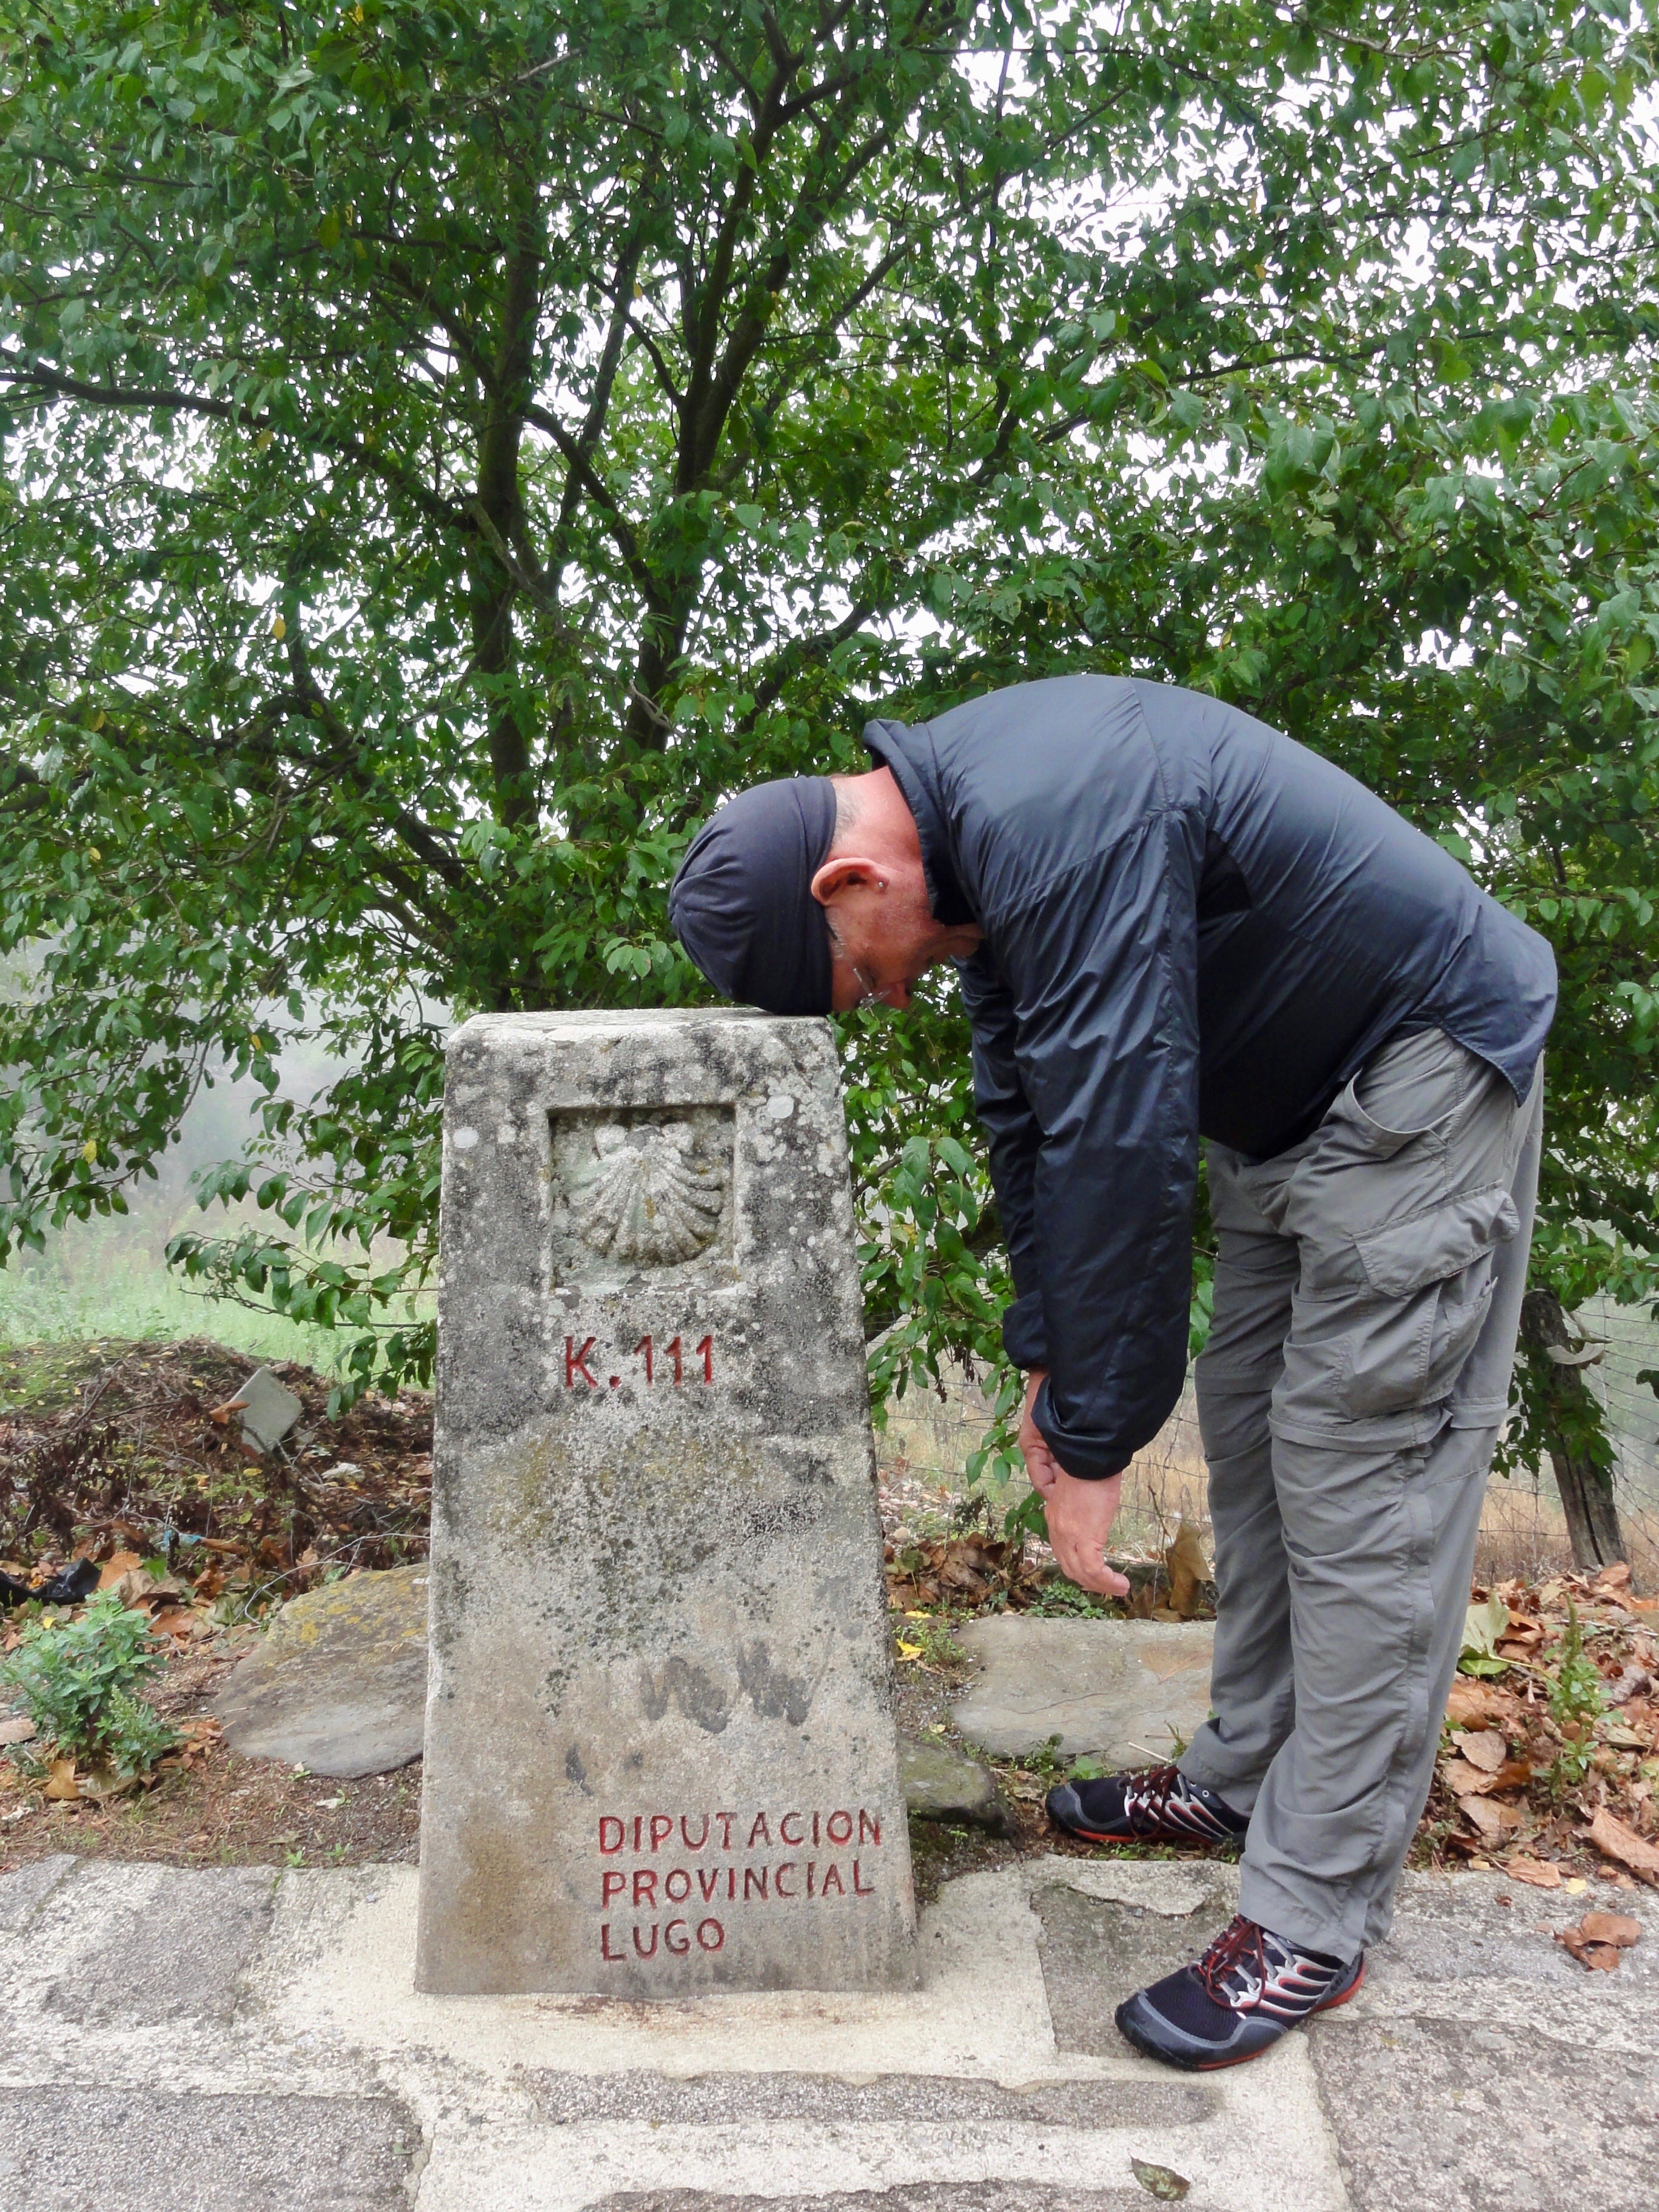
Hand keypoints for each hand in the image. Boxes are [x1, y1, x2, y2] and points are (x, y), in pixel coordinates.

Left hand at [1018, 1369, 1130, 1598]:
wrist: (1090, 1456)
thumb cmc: (1091, 1465)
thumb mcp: (1083, 1488)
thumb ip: (1083, 1505)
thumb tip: (1095, 1508)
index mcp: (1056, 1515)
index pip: (1061, 1549)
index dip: (1076, 1564)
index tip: (1094, 1570)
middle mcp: (1057, 1528)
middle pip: (1068, 1566)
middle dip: (1087, 1580)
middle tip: (1106, 1585)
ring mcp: (1068, 1535)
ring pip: (1080, 1573)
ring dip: (1100, 1586)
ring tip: (1118, 1589)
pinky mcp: (1084, 1537)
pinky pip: (1093, 1570)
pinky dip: (1107, 1582)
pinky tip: (1121, 1585)